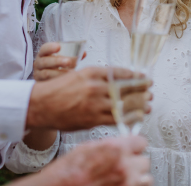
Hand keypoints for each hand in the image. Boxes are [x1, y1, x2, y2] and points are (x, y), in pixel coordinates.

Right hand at [9, 136, 151, 185]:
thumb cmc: (69, 170)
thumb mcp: (88, 146)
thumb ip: (110, 144)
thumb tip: (121, 143)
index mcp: (115, 148)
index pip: (141, 141)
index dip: (135, 144)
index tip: (133, 147)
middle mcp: (124, 166)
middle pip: (144, 160)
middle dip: (135, 161)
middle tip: (125, 163)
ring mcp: (126, 183)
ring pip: (146, 176)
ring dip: (137, 176)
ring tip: (124, 175)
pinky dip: (135, 185)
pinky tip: (122, 183)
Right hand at [27, 67, 151, 130]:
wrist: (40, 105)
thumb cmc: (57, 90)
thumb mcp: (77, 76)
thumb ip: (95, 79)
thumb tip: (114, 83)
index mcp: (92, 72)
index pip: (120, 73)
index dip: (135, 76)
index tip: (144, 78)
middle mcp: (95, 86)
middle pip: (125, 88)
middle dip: (140, 90)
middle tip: (150, 91)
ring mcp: (94, 103)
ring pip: (123, 104)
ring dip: (138, 106)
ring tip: (148, 106)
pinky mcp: (92, 119)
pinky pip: (116, 119)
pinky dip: (128, 119)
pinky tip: (136, 118)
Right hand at [33, 42, 76, 80]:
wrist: (48, 79)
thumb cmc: (57, 66)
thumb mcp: (63, 58)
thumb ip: (73, 55)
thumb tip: (83, 53)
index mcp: (44, 54)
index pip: (44, 49)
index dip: (51, 47)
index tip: (59, 46)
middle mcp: (39, 63)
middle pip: (45, 61)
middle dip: (57, 61)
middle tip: (68, 62)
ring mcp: (38, 74)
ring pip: (46, 73)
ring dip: (59, 73)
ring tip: (71, 73)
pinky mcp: (41, 84)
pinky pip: (48, 83)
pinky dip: (57, 82)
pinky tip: (66, 82)